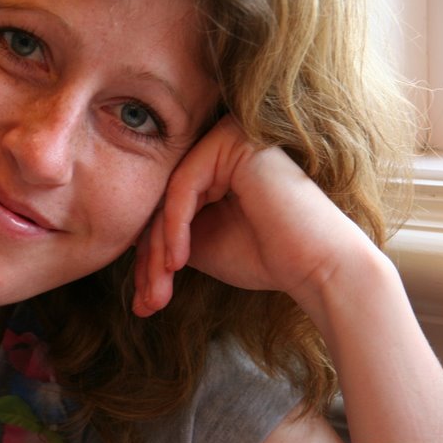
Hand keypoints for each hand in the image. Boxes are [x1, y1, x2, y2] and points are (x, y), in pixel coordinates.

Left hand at [133, 115, 375, 316]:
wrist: (320, 268)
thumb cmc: (266, 258)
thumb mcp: (198, 244)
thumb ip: (164, 232)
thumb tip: (122, 237)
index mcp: (213, 165)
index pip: (164, 209)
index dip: (149, 256)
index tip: (143, 300)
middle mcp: (219, 144)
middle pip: (161, 202)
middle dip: (150, 259)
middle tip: (145, 303)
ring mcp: (227, 138)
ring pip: (167, 198)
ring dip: (158, 252)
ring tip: (158, 292)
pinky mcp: (233, 143)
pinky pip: (183, 187)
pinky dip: (175, 228)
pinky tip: (176, 263)